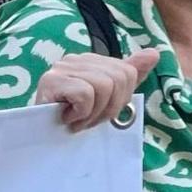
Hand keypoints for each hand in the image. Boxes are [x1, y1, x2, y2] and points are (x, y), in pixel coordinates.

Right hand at [35, 47, 160, 132]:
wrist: (36, 137)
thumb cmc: (71, 119)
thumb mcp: (106, 100)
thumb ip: (129, 75)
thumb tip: (154, 53)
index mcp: (92, 61)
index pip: (127, 73)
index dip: (119, 100)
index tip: (100, 113)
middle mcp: (76, 59)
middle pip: (119, 79)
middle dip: (108, 108)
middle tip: (87, 119)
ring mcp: (62, 68)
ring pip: (104, 87)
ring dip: (93, 113)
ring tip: (76, 119)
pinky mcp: (51, 81)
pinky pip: (86, 95)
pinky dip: (81, 113)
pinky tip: (66, 118)